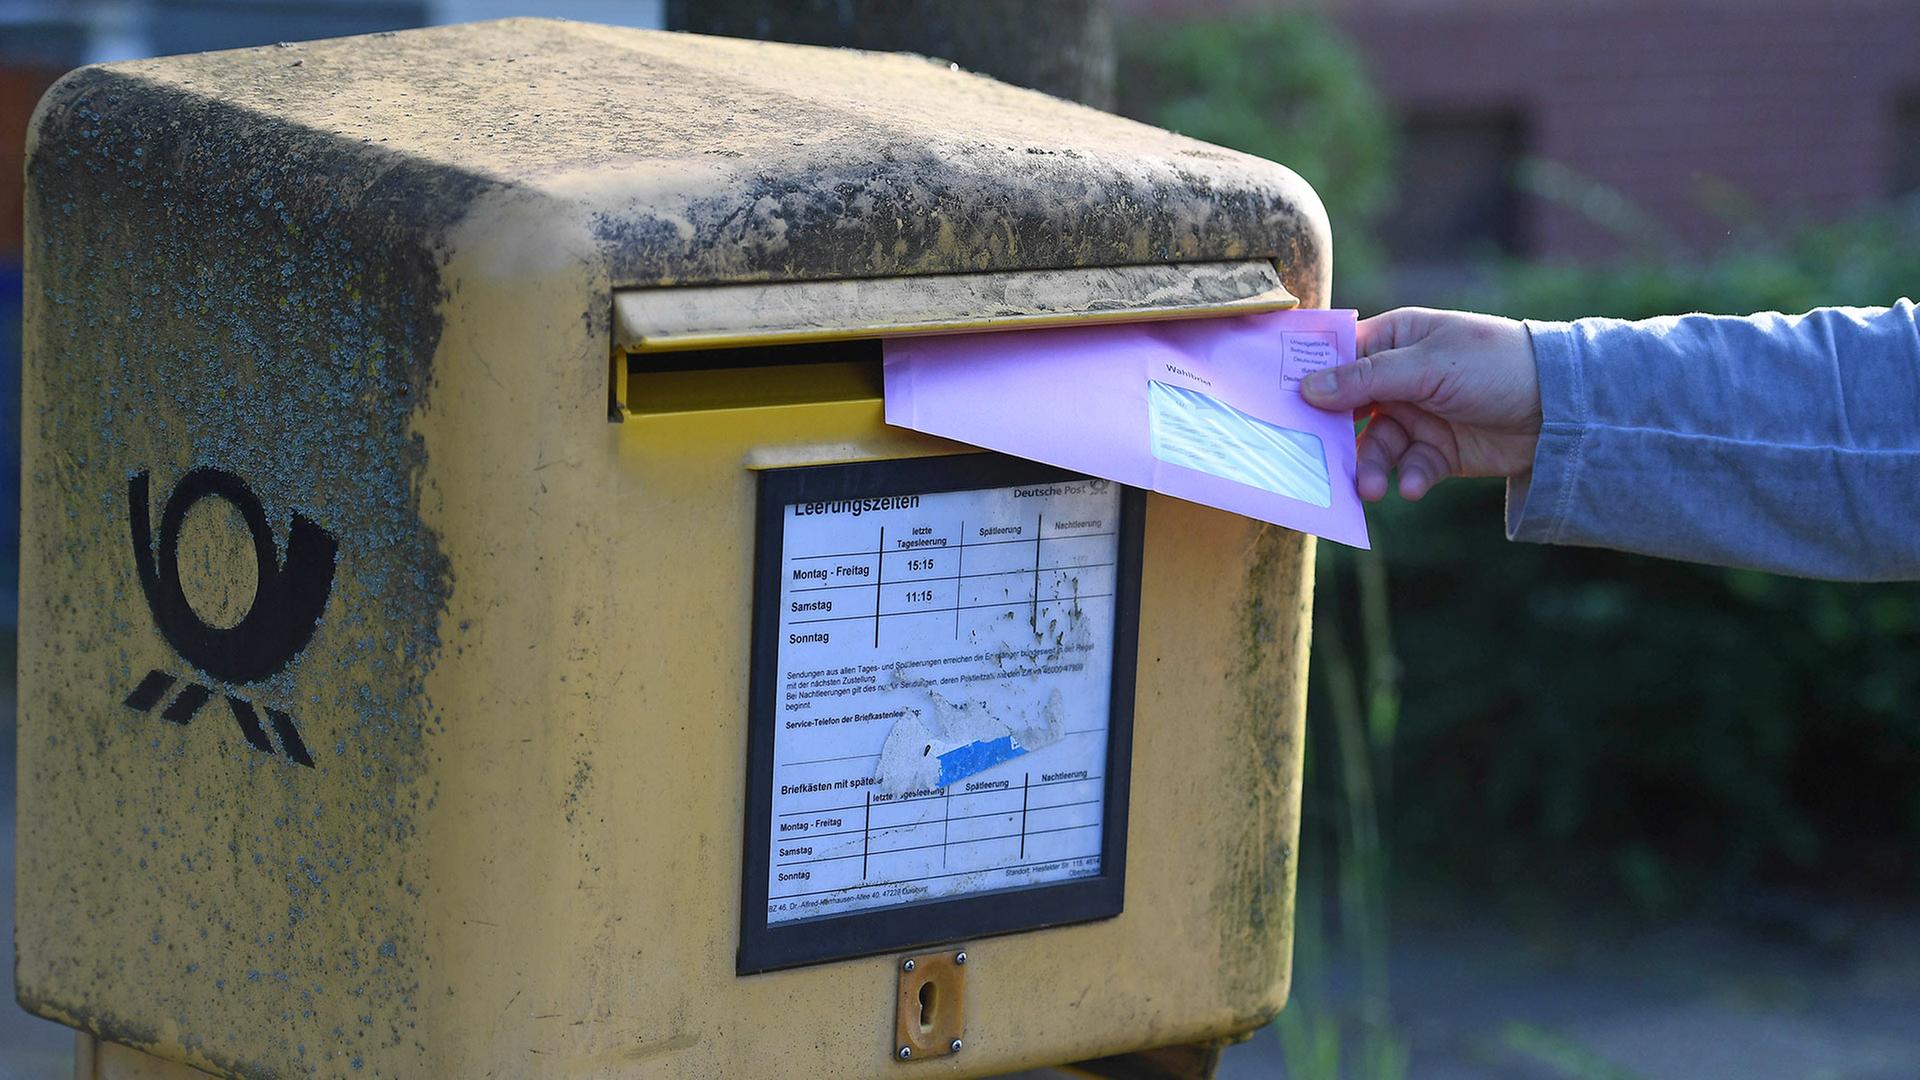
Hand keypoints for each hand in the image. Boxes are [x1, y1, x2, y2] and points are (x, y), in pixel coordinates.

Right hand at [1302, 307, 1542, 500]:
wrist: (1563, 408)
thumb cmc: (1495, 364)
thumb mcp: (1427, 366)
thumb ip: (1366, 378)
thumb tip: (1308, 388)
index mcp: (1395, 340)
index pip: (1338, 357)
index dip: (1309, 379)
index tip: (1278, 403)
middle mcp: (1400, 379)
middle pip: (1348, 410)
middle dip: (1335, 438)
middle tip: (1315, 461)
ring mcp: (1418, 416)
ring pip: (1375, 448)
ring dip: (1370, 469)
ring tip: (1372, 490)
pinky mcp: (1438, 452)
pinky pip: (1408, 468)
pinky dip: (1408, 479)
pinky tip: (1415, 486)